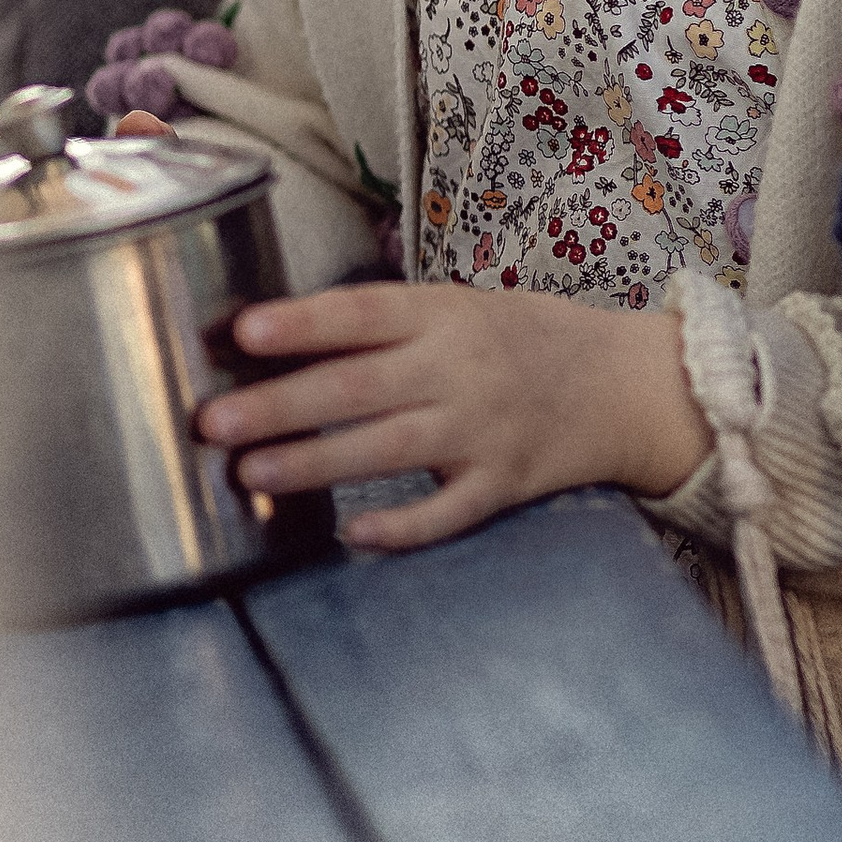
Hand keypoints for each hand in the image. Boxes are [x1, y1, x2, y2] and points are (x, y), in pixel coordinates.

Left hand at [199, 282, 709, 549]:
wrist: (627, 383)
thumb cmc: (524, 341)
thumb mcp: (462, 308)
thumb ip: (383, 326)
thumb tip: (270, 342)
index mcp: (447, 314)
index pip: (364, 312)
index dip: (303, 322)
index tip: (242, 331)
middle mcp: (463, 368)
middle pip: (361, 386)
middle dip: (282, 404)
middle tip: (213, 421)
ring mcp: (486, 428)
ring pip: (391, 448)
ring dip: (317, 464)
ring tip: (251, 476)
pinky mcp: (507, 483)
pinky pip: (449, 511)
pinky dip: (404, 527)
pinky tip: (356, 534)